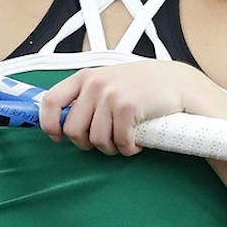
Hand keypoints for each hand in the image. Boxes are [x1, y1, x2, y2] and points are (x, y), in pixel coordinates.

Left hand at [35, 62, 225, 155]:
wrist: (177, 83)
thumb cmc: (142, 86)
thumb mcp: (109, 81)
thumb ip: (86, 96)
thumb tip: (63, 121)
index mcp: (84, 77)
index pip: (50, 101)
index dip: (49, 125)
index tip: (57, 137)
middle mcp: (94, 84)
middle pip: (72, 130)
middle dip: (87, 144)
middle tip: (105, 142)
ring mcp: (110, 95)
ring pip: (96, 140)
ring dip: (111, 148)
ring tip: (124, 141)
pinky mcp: (127, 107)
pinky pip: (118, 142)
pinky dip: (127, 149)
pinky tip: (135, 143)